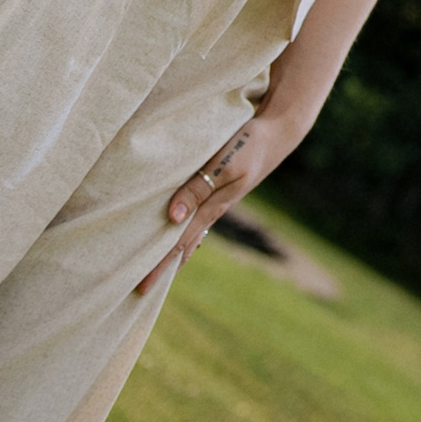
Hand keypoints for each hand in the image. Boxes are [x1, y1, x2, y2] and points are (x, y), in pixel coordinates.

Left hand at [135, 105, 306, 295]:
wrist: (279, 132)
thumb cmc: (250, 145)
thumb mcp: (225, 165)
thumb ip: (198, 189)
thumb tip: (173, 218)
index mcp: (214, 206)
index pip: (180, 242)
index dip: (159, 265)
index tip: (141, 288)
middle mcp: (214, 207)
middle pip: (184, 244)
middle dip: (163, 266)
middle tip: (142, 289)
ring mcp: (218, 199)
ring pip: (191, 232)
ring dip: (173, 250)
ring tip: (158, 267)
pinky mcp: (220, 187)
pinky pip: (197, 216)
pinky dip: (184, 230)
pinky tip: (179, 230)